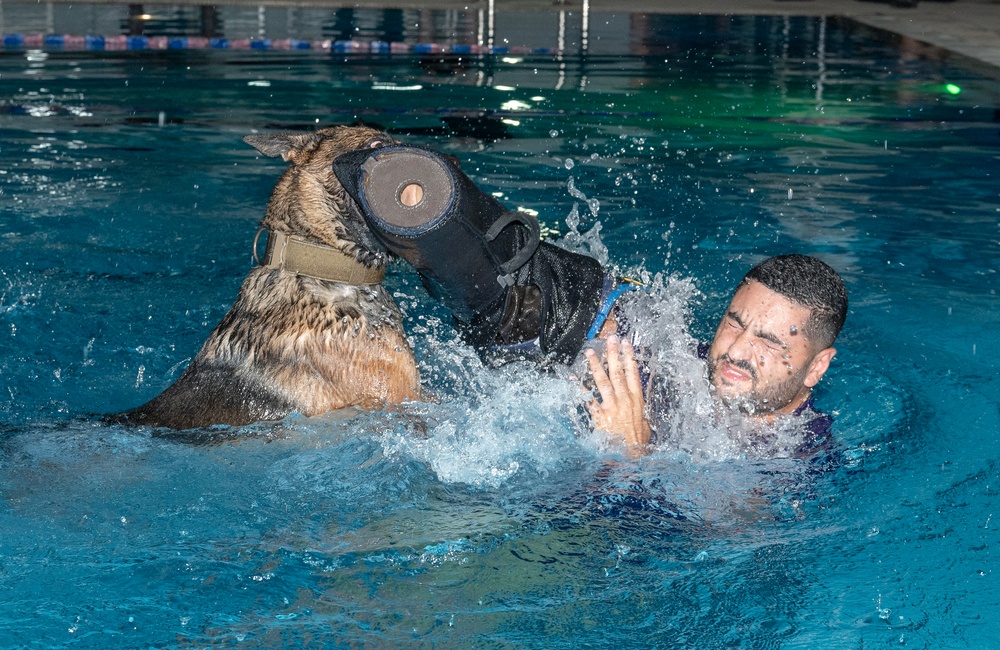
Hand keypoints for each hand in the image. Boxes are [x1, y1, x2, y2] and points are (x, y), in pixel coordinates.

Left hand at [585, 334, 651, 454]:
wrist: (630, 455)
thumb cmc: (638, 442)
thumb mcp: (645, 424)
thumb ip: (641, 412)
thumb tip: (640, 405)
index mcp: (637, 400)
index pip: (633, 373)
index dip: (629, 357)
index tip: (626, 344)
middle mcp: (624, 400)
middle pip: (618, 373)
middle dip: (614, 354)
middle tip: (610, 339)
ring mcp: (612, 407)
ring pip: (603, 381)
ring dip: (596, 365)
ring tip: (590, 352)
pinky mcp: (600, 416)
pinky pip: (588, 399)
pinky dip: (580, 388)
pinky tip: (574, 378)